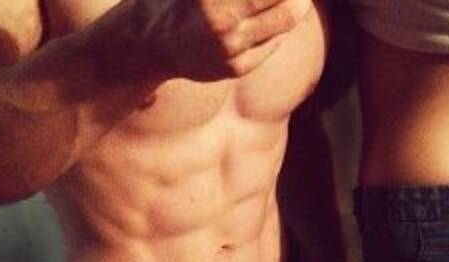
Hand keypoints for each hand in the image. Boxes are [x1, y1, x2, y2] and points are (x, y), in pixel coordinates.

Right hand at [114, 0, 312, 80]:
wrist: (151, 44)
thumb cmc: (176, 0)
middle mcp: (223, 23)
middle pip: (287, 5)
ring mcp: (231, 50)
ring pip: (284, 24)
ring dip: (297, 5)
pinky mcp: (237, 68)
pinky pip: (273, 43)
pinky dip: (280, 27)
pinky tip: (272, 17)